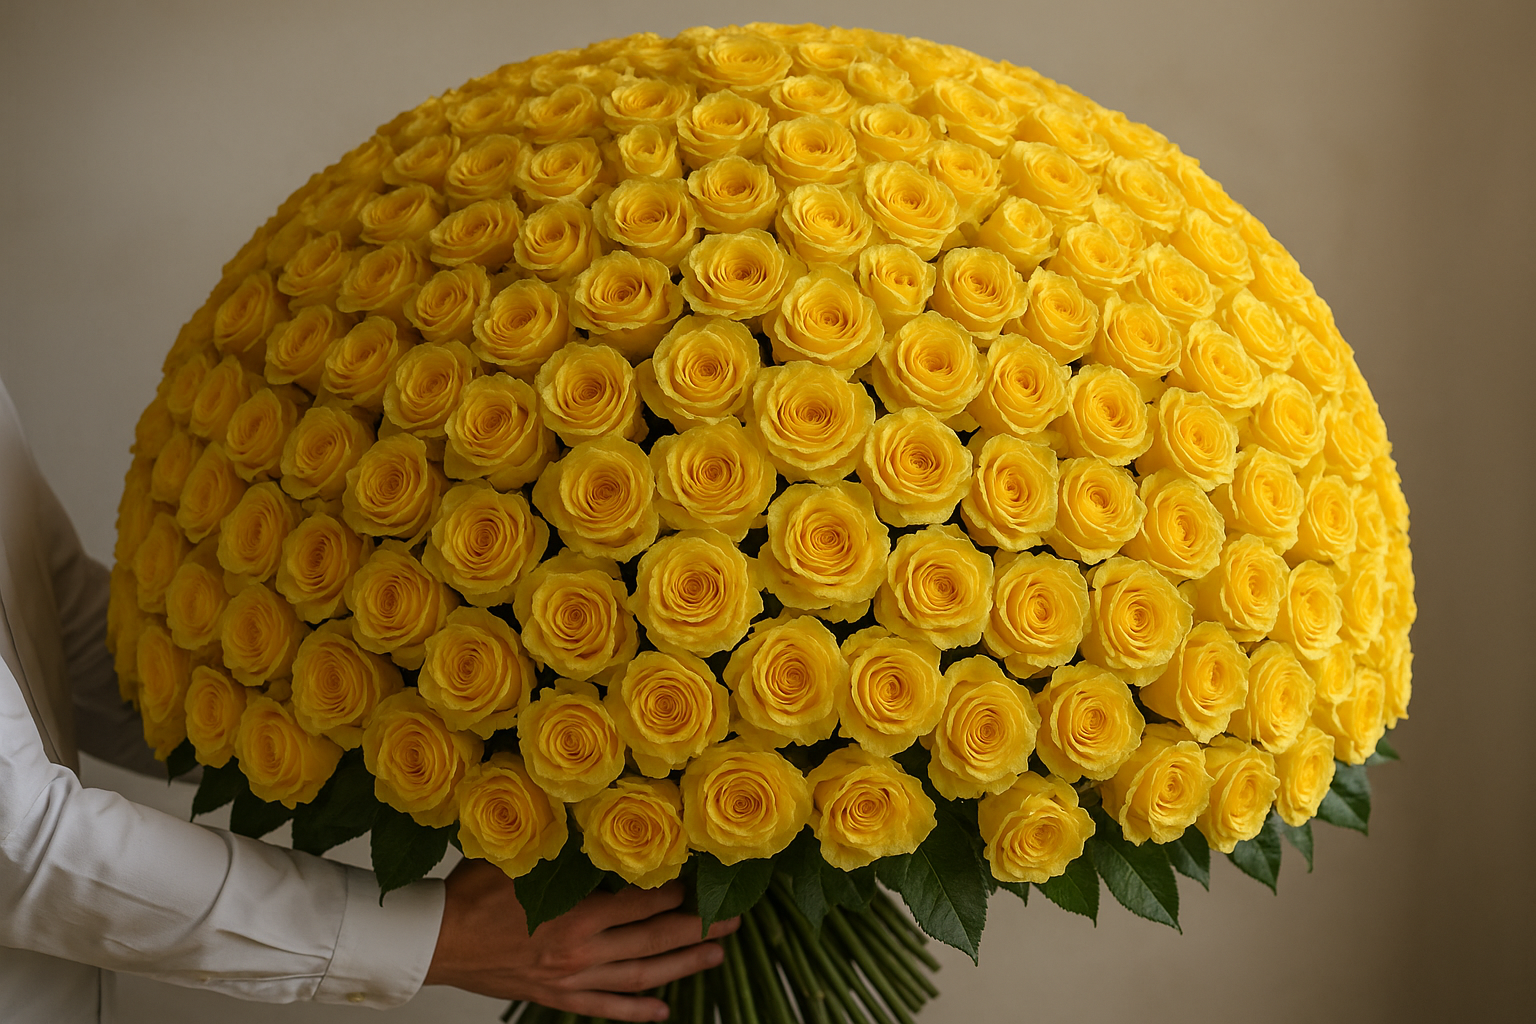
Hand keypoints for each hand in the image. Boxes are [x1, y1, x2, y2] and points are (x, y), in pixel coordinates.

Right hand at [423, 858, 737, 1021]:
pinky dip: (638, 1012)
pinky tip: (665, 1011)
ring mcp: (572, 978)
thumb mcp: (520, 856)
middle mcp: (581, 950)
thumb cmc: (472, 895)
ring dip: (682, 967)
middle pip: (654, 940)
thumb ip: (562, 844)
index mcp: (575, 912)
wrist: (434, 941)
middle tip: (732, 921)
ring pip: (640, 976)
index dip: (677, 891)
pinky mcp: (557, 996)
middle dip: (698, 930)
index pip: (642, 901)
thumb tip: (598, 815)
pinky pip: (607, 1008)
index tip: (705, 879)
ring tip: (715, 957)